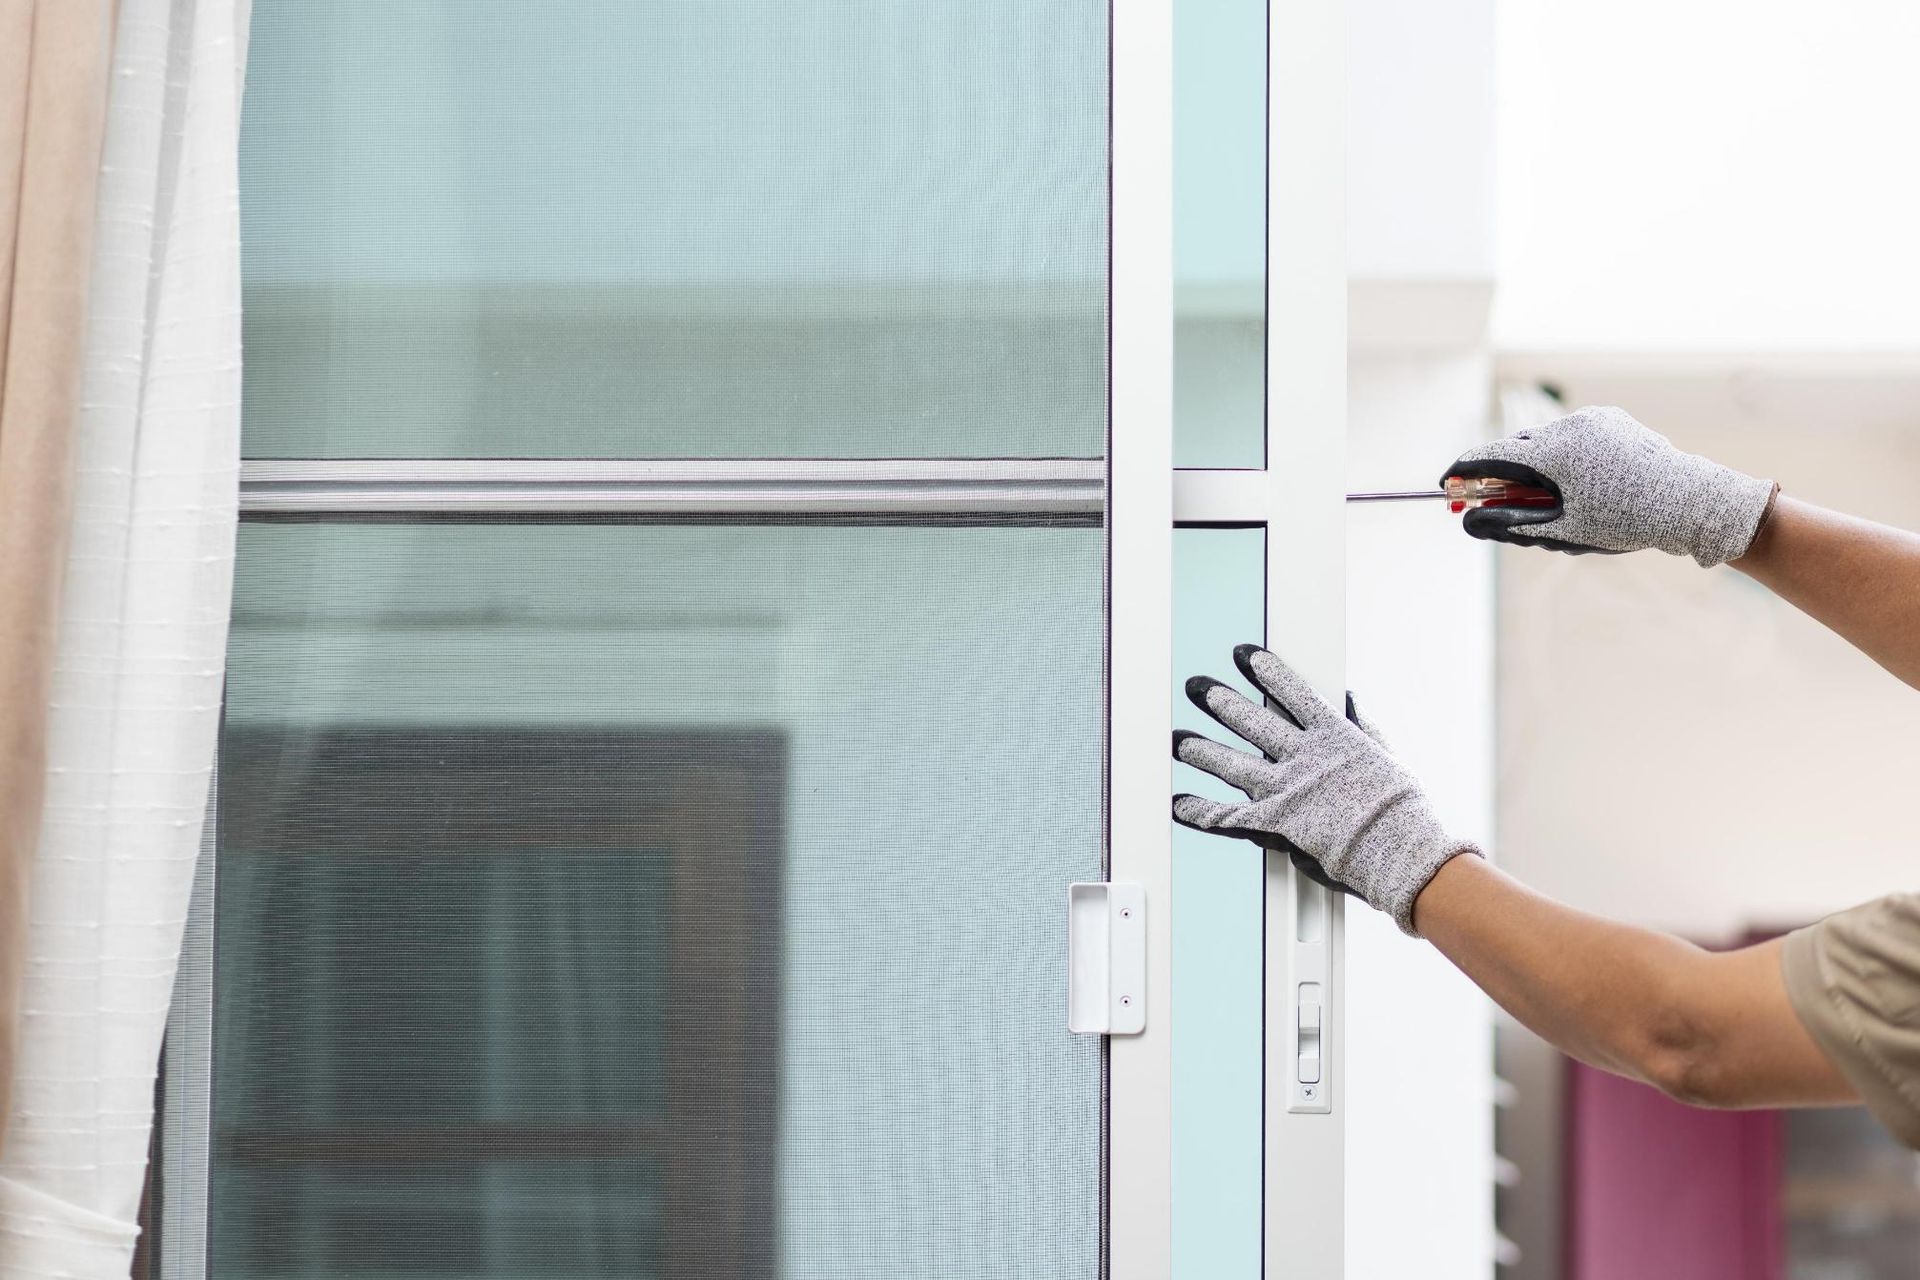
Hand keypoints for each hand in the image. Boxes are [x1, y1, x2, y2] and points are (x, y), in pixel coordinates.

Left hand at [1171, 644, 1477, 935]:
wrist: (1399, 851)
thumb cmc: (1402, 810)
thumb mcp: (1387, 755)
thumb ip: (1363, 725)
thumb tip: (1349, 697)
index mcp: (1334, 736)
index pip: (1292, 693)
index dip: (1266, 672)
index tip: (1245, 655)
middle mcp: (1304, 757)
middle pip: (1252, 722)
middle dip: (1221, 702)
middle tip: (1196, 688)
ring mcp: (1287, 789)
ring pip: (1233, 764)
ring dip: (1202, 751)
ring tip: (1179, 741)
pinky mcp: (1276, 823)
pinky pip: (1230, 817)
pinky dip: (1202, 812)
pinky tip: (1180, 805)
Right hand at [1447, 405, 1776, 565]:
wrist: (1691, 502)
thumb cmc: (1626, 523)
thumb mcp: (1562, 532)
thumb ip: (1510, 525)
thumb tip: (1468, 523)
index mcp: (1554, 454)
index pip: (1490, 457)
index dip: (1463, 472)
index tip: (1446, 486)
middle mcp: (1569, 426)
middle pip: (1516, 448)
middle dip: (1502, 474)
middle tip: (1491, 501)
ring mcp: (1592, 419)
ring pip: (1545, 440)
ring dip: (1537, 464)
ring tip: (1554, 498)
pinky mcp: (1612, 418)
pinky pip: (1574, 433)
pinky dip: (1566, 453)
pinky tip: (1584, 480)